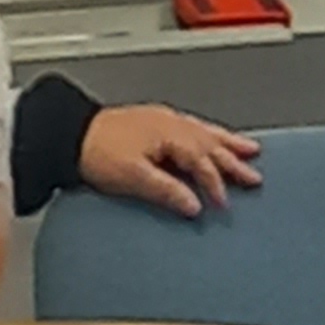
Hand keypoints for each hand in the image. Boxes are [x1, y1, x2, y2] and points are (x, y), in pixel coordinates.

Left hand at [80, 107, 263, 219]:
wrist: (70, 134)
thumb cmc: (97, 152)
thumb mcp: (133, 177)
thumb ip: (167, 191)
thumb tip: (193, 205)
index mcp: (170, 135)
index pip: (201, 163)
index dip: (215, 184)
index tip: (222, 203)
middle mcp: (172, 124)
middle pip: (211, 145)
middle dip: (234, 162)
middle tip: (253, 177)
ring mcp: (164, 120)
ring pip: (205, 131)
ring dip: (228, 142)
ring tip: (249, 149)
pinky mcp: (155, 120)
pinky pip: (193, 125)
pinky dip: (209, 132)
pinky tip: (211, 134)